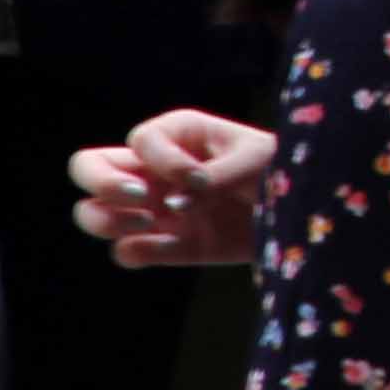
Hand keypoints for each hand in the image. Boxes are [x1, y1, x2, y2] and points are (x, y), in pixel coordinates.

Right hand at [69, 111, 275, 269]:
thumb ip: (217, 176)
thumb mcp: (258, 161)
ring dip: (107, 220)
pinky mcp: (168, 246)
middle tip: (142, 198)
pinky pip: (126, 252)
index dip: (161, 160)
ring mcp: (156, 209)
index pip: (140, 140)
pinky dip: (134, 253)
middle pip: (88, 166)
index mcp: (178, 135)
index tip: (197, 178)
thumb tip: (174, 204)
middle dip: (101, 182)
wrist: (301, 213)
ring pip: (93, 212)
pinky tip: (165, 247)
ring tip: (150, 223)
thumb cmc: (282, 169)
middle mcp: (155, 170)